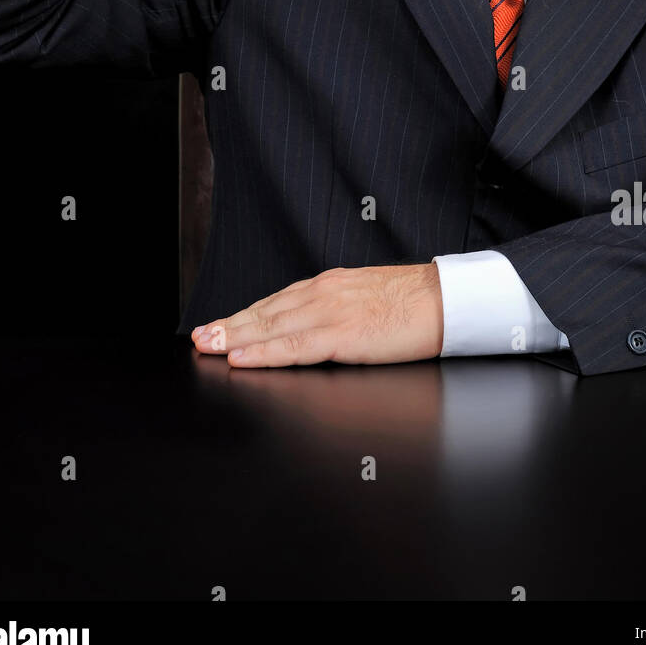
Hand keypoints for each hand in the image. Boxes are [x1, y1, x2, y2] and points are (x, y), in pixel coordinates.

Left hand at [191, 264, 443, 365]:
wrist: (447, 300)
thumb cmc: (414, 304)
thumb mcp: (366, 298)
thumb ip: (338, 310)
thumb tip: (316, 327)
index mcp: (329, 286)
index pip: (275, 302)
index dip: (243, 316)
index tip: (217, 326)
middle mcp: (323, 294)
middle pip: (265, 313)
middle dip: (228, 327)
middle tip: (199, 338)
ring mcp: (330, 313)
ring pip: (270, 328)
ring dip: (234, 338)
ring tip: (207, 347)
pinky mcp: (341, 335)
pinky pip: (293, 346)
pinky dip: (263, 352)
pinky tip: (242, 358)